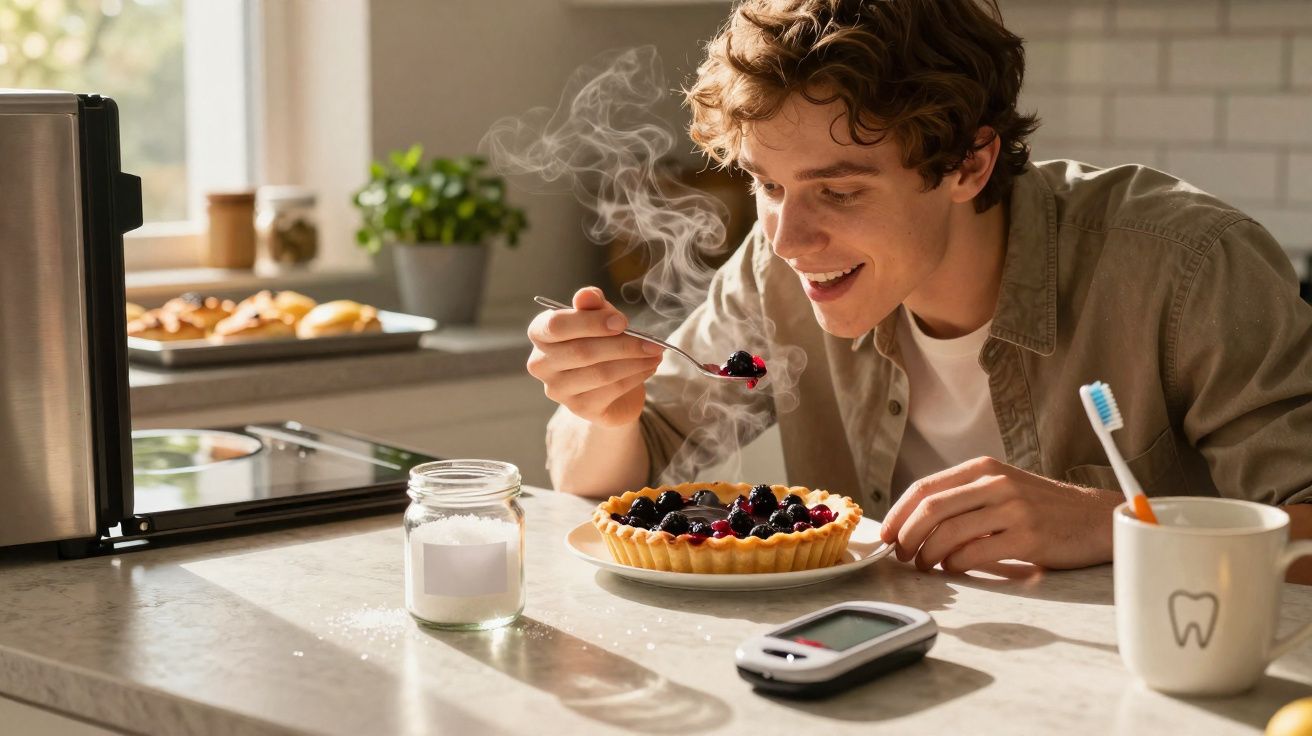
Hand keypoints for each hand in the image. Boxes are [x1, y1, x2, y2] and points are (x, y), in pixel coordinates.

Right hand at [527, 287, 664, 426]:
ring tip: (656, 353)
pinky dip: (635, 377)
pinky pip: (611, 390)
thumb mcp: (598, 317)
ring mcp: (558, 389)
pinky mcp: (579, 408)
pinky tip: (649, 367)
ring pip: (600, 373)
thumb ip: (592, 305)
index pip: (555, 326)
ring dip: (634, 361)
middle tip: (652, 341)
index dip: (590, 322)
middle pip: (582, 351)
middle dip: (622, 344)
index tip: (622, 322)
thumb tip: (587, 295)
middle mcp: (541, 364)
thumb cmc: (598, 341)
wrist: (607, 385)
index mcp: (540, 334)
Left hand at [878, 457, 1122, 572]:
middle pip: (931, 509)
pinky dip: (955, 565)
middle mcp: (995, 483)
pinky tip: (954, 569)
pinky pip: (976, 553)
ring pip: (949, 532)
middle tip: (901, 555)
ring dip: (928, 555)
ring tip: (925, 566)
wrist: (1096, 518)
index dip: (899, 513)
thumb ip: (965, 497)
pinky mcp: (1028, 537)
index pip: (925, 487)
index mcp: (983, 468)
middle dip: (907, 536)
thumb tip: (915, 522)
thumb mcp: (1002, 488)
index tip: (886, 535)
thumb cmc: (1043, 508)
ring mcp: (1013, 508)